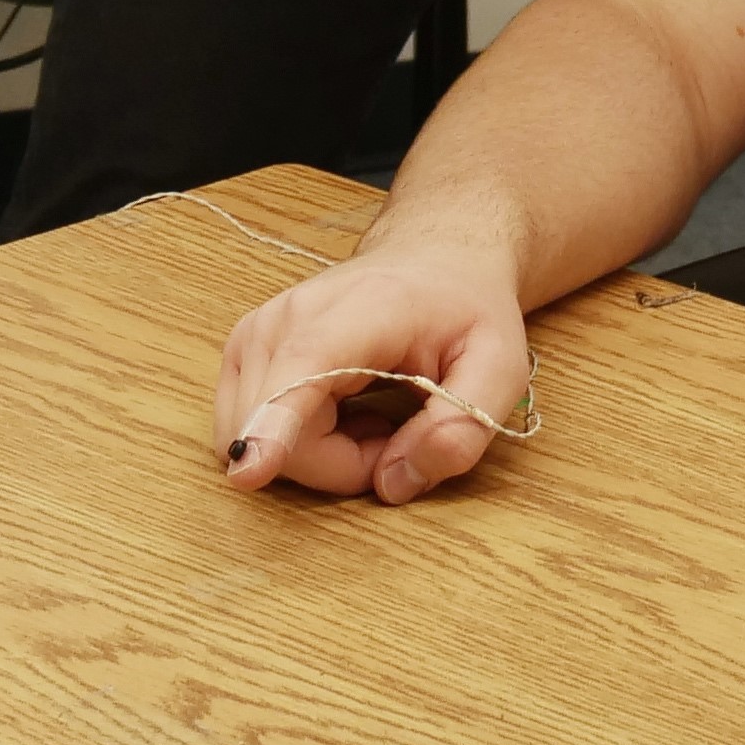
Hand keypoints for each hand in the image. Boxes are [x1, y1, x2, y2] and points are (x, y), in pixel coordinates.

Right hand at [211, 228, 538, 503]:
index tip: (248, 470)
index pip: (304, 368)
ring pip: (259, 440)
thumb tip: (394, 484)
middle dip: (342, 464)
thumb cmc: (465, 310)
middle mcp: (291, 316)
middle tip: (400, 435)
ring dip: (322, 456)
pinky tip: (343, 415)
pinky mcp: (244, 353)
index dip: (274, 424)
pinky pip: (252, 430)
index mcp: (363, 310)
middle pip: (282, 433)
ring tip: (374, 420)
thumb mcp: (501, 366)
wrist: (434, 261)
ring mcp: (257, 334)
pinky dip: (299, 442)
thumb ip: (462, 428)